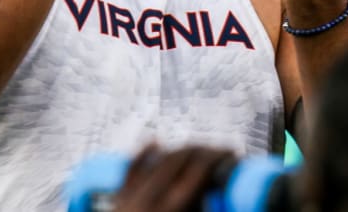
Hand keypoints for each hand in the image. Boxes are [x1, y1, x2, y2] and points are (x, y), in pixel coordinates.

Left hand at [112, 144, 236, 211]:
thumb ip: (203, 211)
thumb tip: (219, 199)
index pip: (197, 171)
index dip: (217, 157)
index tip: (230, 154)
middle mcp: (148, 202)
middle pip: (179, 160)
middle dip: (202, 150)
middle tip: (218, 153)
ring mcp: (129, 200)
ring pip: (156, 161)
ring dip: (179, 151)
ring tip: (196, 151)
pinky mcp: (117, 203)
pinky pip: (130, 171)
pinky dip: (143, 155)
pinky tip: (155, 143)